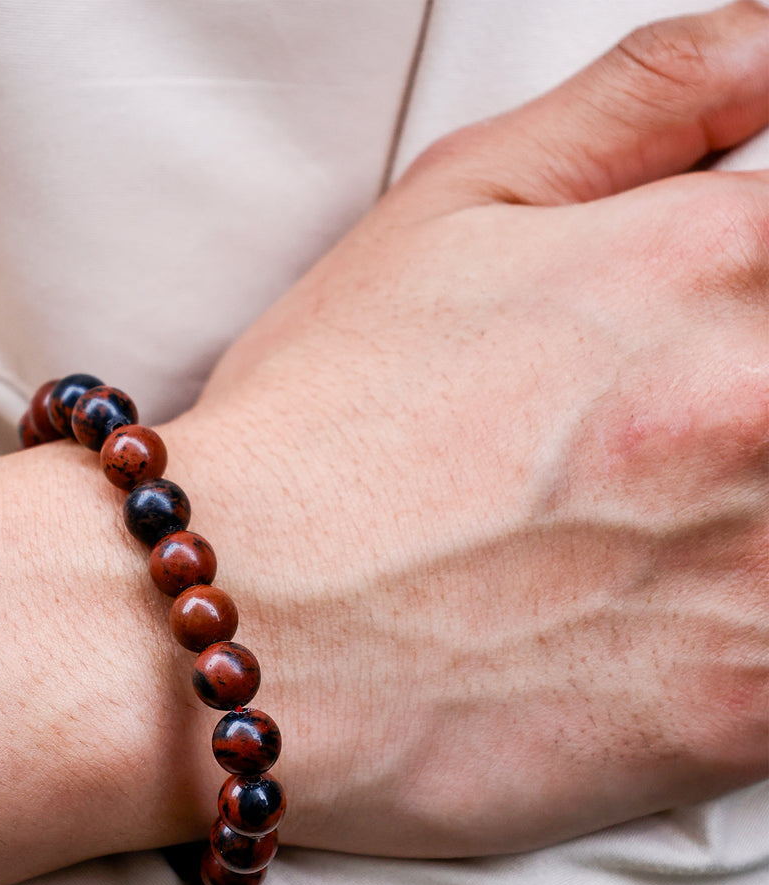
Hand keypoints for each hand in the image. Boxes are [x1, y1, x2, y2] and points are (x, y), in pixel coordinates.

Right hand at [167, 1, 768, 855]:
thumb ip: (647, 101)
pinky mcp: (748, 714)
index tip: (691, 371)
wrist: (235, 627)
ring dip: (734, 537)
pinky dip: (735, 642)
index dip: (743, 327)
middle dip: (733, 431)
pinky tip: (633, 638)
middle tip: (627, 471)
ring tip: (618, 557)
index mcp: (726, 257)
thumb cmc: (316, 431)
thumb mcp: (452, 208)